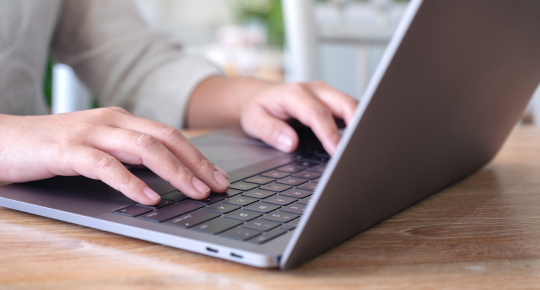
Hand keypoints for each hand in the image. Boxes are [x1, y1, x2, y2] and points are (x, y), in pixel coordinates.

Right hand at [0, 108, 229, 204]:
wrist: (3, 140)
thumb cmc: (54, 148)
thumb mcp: (99, 148)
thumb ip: (129, 156)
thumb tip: (165, 176)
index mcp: (122, 120)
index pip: (170, 136)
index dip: (198, 156)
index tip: (219, 177)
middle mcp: (111, 121)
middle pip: (166, 138)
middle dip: (197, 163)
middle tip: (218, 186)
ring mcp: (90, 133)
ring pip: (144, 148)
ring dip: (175, 171)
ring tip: (196, 192)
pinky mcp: (68, 150)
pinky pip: (106, 165)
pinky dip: (131, 182)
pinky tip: (149, 197)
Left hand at [240, 81, 357, 154]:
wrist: (258, 97)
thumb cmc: (258, 109)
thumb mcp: (254, 121)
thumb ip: (271, 131)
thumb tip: (291, 143)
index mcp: (295, 93)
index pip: (318, 114)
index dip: (329, 133)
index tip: (337, 152)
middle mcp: (315, 90)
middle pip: (344, 103)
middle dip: (357, 124)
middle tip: (361, 149)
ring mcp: (326, 95)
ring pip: (352, 106)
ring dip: (362, 124)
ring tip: (366, 147)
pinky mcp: (333, 103)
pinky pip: (350, 111)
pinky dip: (358, 125)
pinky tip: (360, 142)